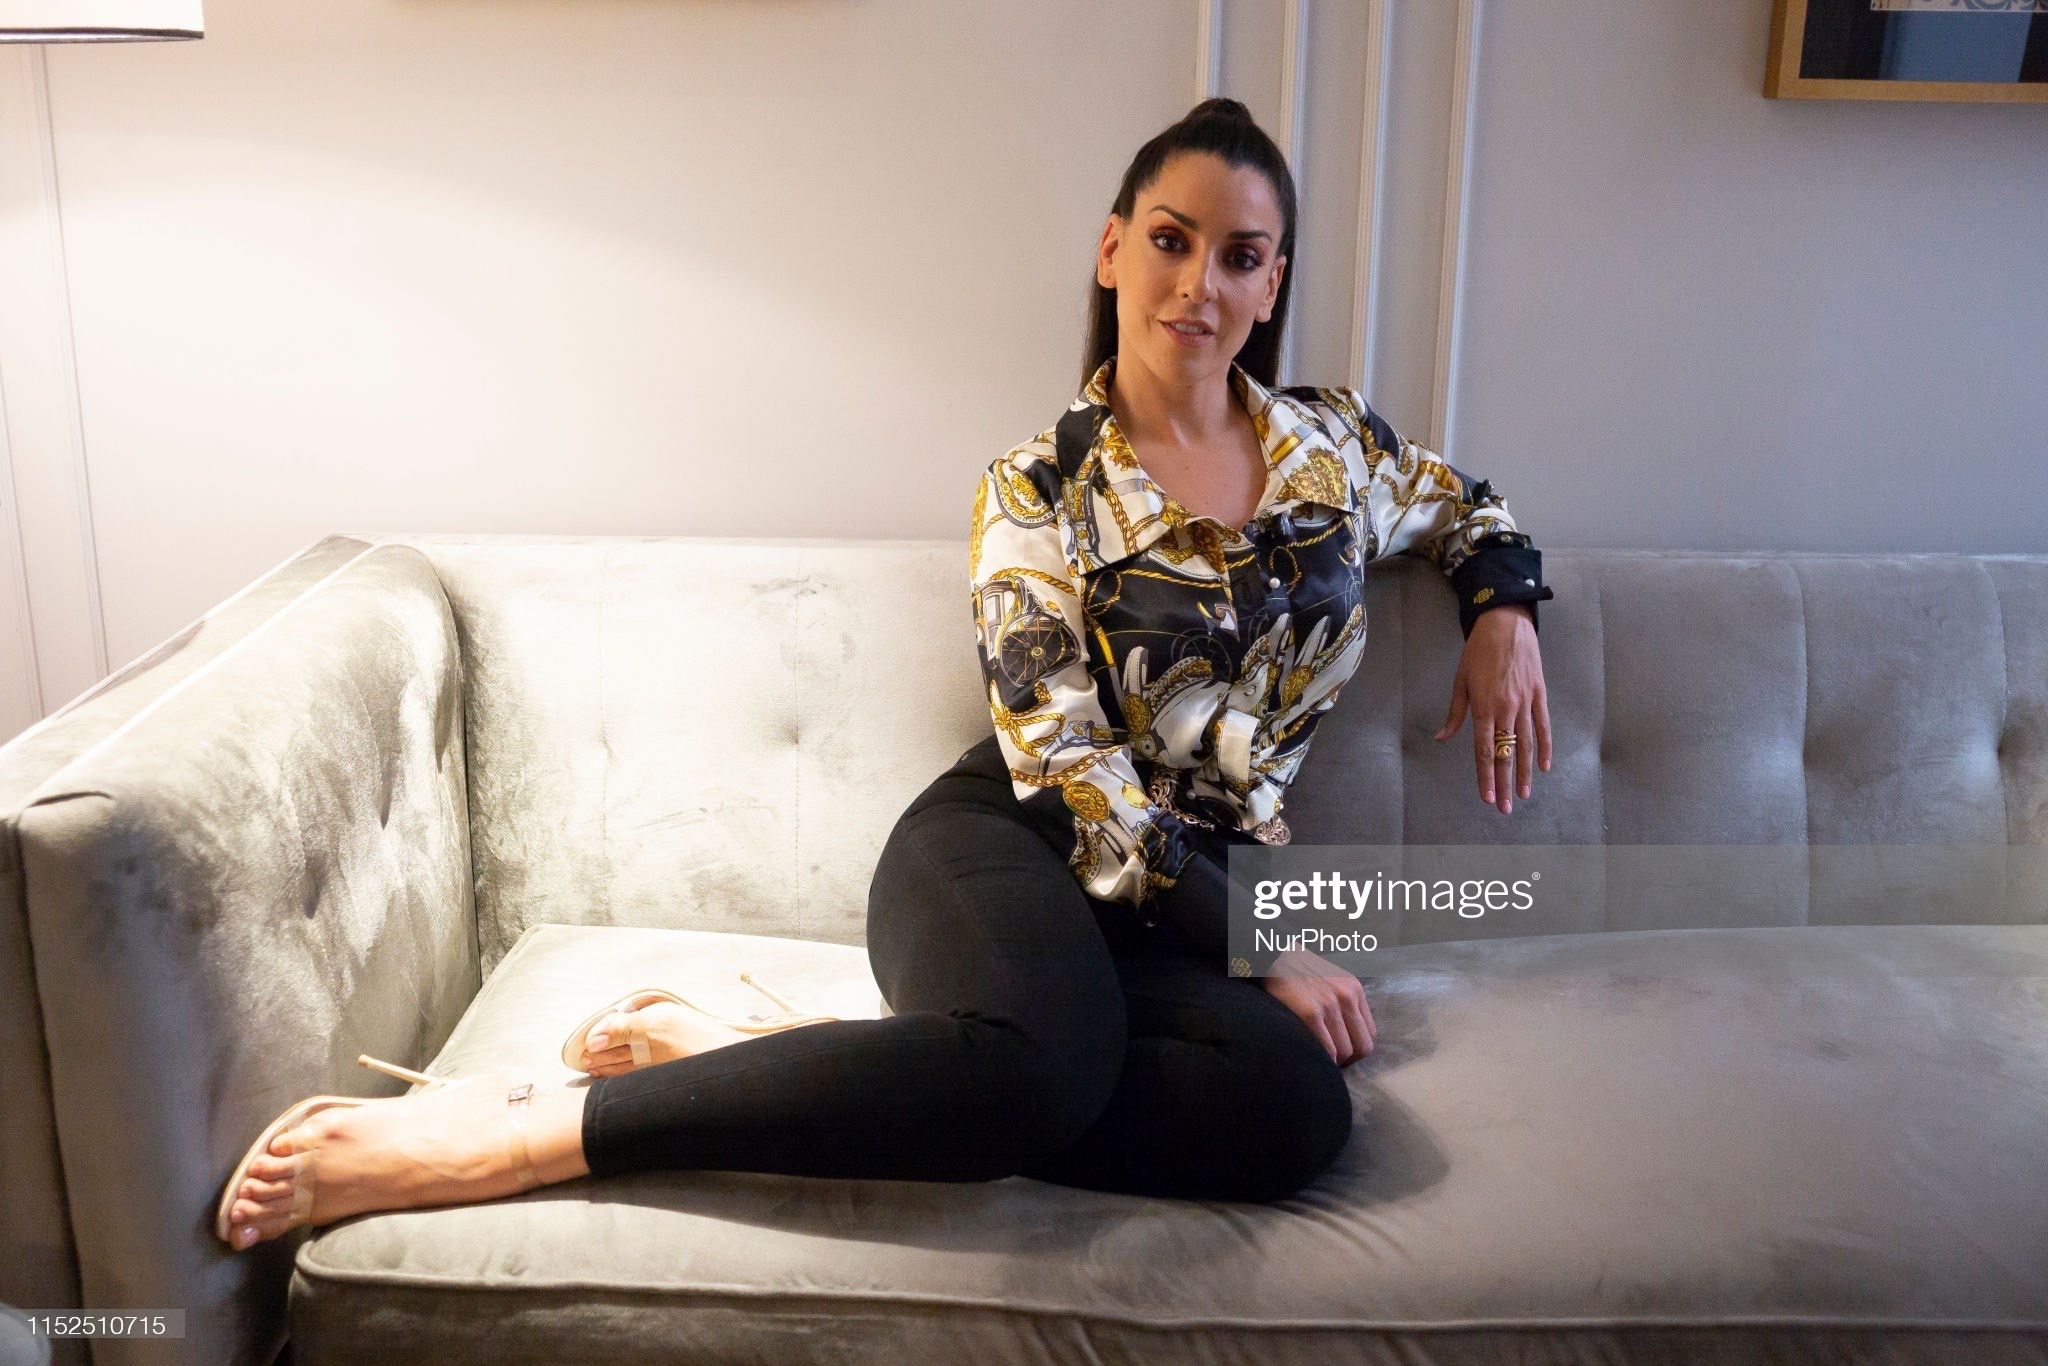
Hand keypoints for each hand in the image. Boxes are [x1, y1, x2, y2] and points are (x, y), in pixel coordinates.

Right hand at [1260, 950, 1374, 1064]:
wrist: (1276, 955)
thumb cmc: (1301, 971)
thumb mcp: (1333, 980)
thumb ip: (1344, 1002)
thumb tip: (1348, 1033)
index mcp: (1354, 990)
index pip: (1370, 1033)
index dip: (1357, 1047)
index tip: (1343, 1051)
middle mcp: (1347, 997)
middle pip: (1362, 1046)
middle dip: (1349, 1059)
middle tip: (1332, 1060)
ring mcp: (1330, 1006)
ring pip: (1345, 1051)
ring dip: (1334, 1061)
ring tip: (1321, 1057)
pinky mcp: (1310, 1013)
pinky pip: (1327, 1049)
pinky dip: (1323, 1058)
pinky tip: (1312, 1054)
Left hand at [1434, 603, 1550, 812]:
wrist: (1506, 623)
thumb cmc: (1478, 651)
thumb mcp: (1460, 680)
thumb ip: (1455, 713)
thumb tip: (1442, 737)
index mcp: (1483, 706)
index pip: (1484, 750)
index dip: (1485, 776)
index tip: (1485, 796)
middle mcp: (1505, 709)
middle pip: (1506, 754)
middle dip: (1503, 783)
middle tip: (1504, 808)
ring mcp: (1525, 703)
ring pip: (1526, 745)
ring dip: (1524, 772)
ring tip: (1522, 795)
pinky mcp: (1540, 694)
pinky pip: (1544, 726)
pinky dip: (1545, 747)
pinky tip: (1543, 767)